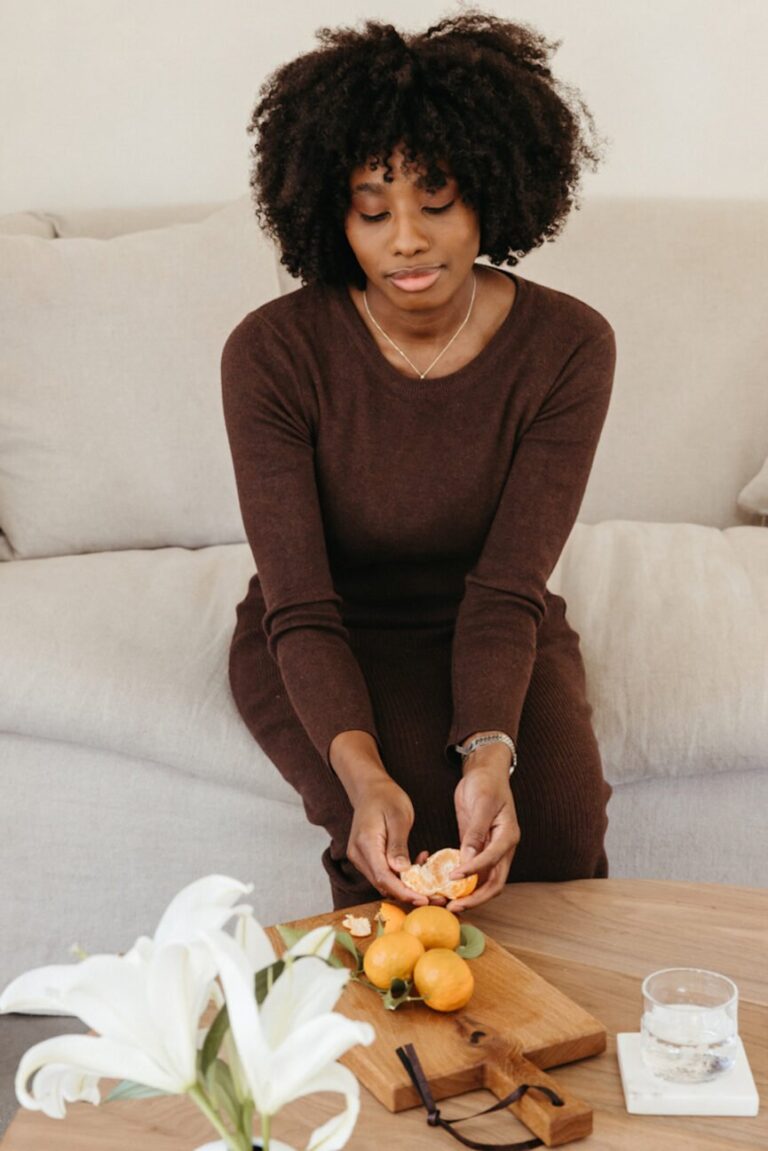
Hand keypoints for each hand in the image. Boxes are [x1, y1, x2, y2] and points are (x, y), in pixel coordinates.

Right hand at [346, 777, 429, 906]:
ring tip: (431, 882)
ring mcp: (361, 858)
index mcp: (366, 844)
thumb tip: (401, 872)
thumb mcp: (399, 817)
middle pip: (383, 884)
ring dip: (407, 886)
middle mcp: (359, 856)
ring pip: (384, 882)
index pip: (384, 877)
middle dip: (409, 894)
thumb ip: (398, 846)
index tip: (424, 899)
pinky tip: (417, 865)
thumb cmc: (386, 797)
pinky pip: (384, 874)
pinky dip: (401, 876)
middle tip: (436, 897)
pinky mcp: (367, 859)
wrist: (369, 789)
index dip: (404, 892)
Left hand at [445, 761, 519, 912]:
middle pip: (493, 883)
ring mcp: (490, 850)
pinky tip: (443, 887)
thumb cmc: (486, 783)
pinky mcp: (477, 848)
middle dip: (474, 898)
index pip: (492, 862)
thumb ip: (476, 832)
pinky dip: (460, 881)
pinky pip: (471, 870)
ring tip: (445, 902)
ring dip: (466, 895)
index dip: (473, 873)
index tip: (453, 878)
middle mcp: (502, 848)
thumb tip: (468, 860)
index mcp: (508, 837)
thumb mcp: (482, 803)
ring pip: (482, 881)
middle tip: (453, 907)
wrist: (485, 772)